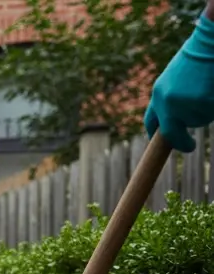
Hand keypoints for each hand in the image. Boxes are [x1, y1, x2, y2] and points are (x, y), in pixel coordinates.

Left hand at [145, 14, 213, 152]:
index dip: (157, 135)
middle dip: (181, 143)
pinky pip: (212, 112)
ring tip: (206, 88)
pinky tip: (212, 89)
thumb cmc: (196, 57)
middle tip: (189, 146)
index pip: (152, 122)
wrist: (209, 41)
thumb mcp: (175, 78)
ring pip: (199, 120)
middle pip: (172, 133)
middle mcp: (167, 102)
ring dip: (206, 111)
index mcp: (158, 94)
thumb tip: (174, 120)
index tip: (165, 142)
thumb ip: (171, 98)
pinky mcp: (204, 102)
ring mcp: (185, 103)